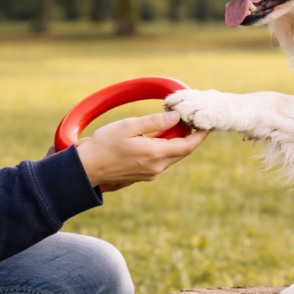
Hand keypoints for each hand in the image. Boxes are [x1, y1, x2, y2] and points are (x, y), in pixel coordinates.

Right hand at [75, 111, 207, 188]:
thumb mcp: (129, 126)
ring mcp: (150, 173)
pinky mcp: (142, 176)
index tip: (206, 124)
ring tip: (173, 125)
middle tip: (189, 120)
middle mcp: (156, 167)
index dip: (200, 135)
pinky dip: (165, 149)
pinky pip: (161, 161)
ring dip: (176, 143)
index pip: (187, 146)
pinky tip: (158, 138)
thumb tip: (176, 117)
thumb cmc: (104, 145)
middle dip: (189, 137)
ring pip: (172, 157)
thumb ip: (154, 122)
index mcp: (156, 154)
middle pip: (182, 152)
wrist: (87, 168)